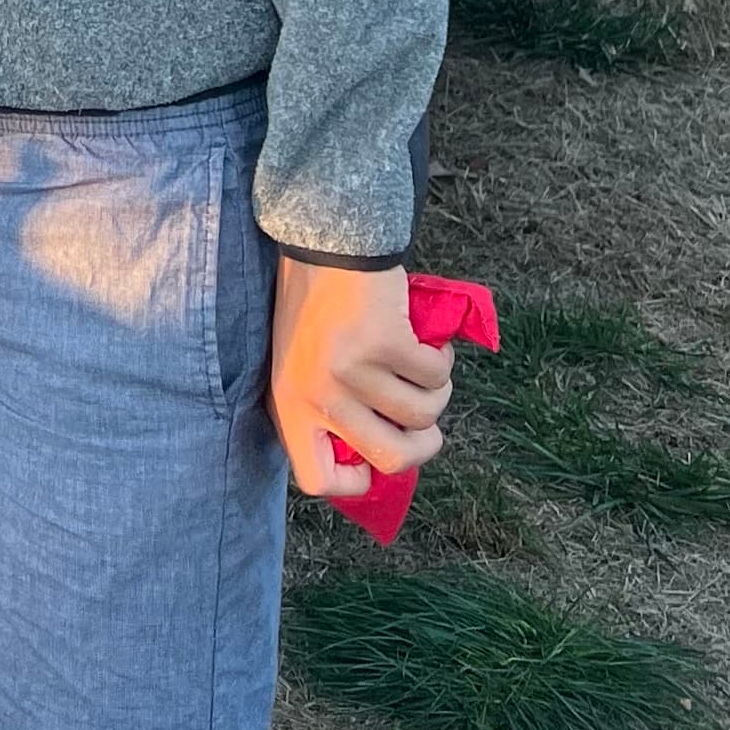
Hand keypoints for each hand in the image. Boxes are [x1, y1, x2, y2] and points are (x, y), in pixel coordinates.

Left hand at [270, 258, 453, 496]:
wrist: (324, 245)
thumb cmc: (317, 311)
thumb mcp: (304, 368)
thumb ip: (329, 413)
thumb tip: (377, 465)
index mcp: (290, 406)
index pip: (315, 479)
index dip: (354, 484)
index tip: (373, 461)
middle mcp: (317, 395)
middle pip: (392, 460)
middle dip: (424, 445)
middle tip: (425, 419)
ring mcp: (350, 371)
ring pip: (423, 416)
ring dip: (435, 392)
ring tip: (419, 364)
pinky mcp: (383, 343)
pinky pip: (434, 376)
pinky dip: (440, 360)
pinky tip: (423, 340)